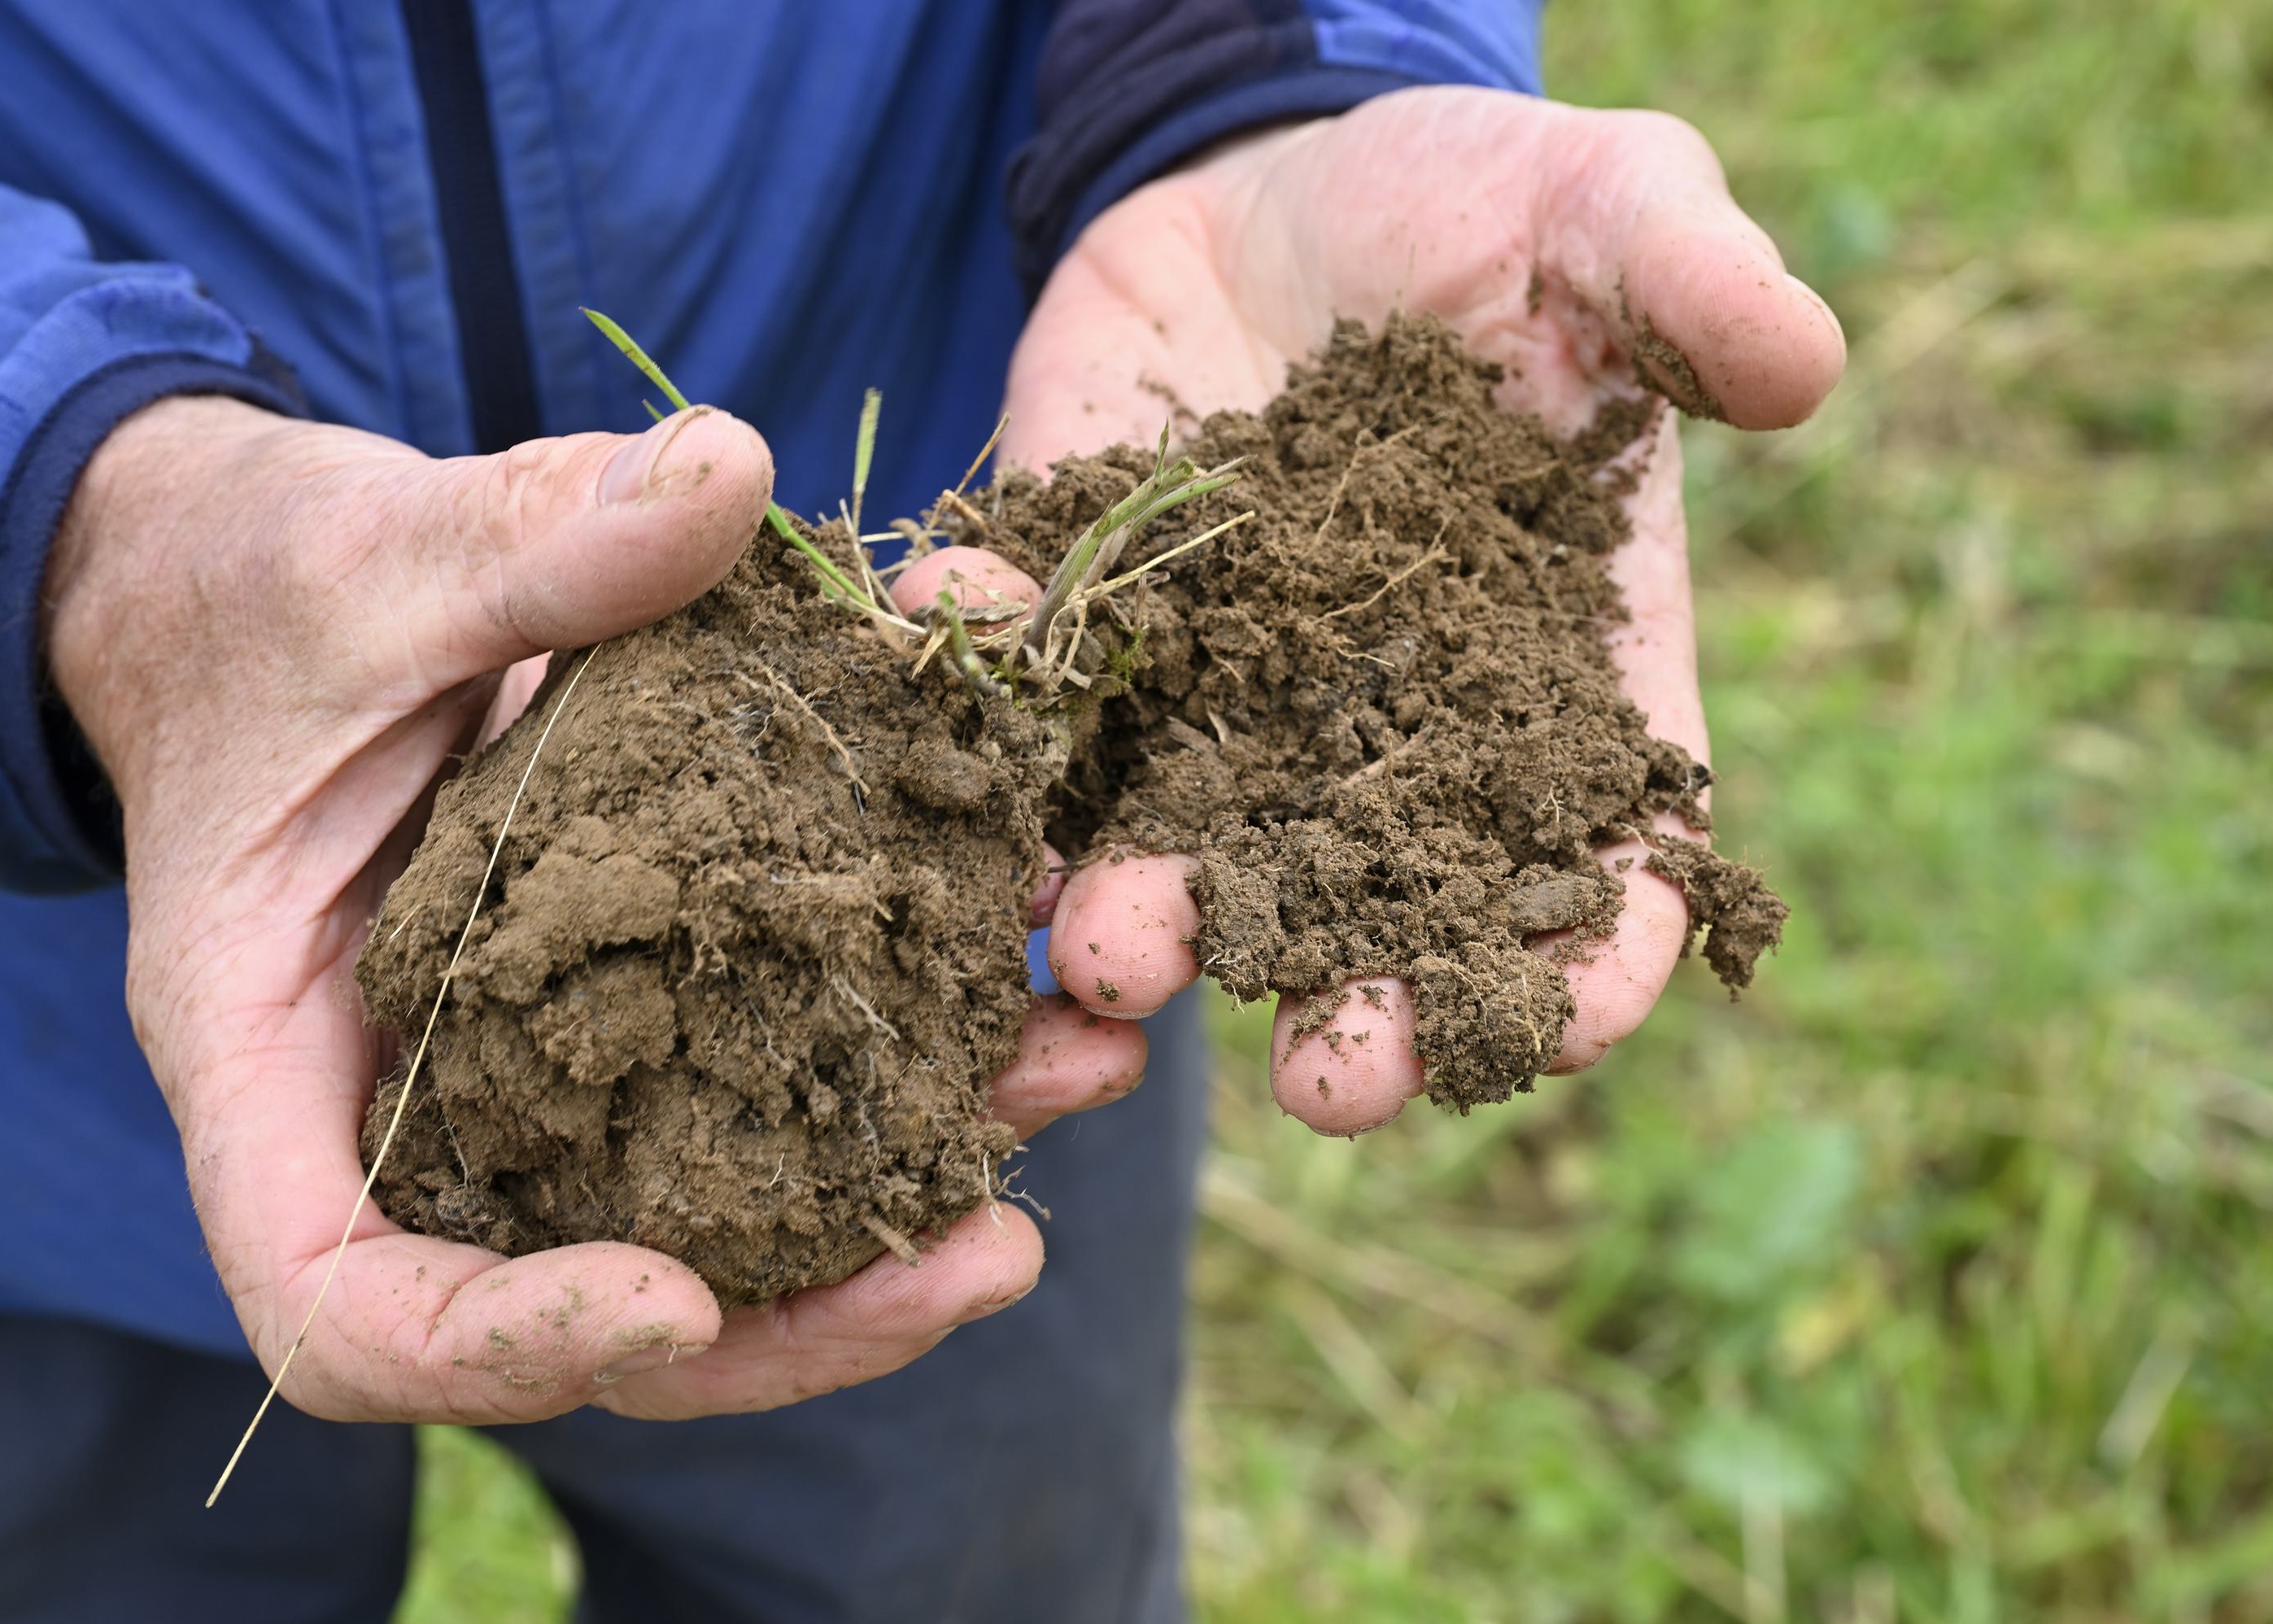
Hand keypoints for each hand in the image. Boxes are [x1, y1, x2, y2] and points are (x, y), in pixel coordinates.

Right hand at [47, 397, 1146, 1423]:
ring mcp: (537, 1077)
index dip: (506, 1344)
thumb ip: (525, 538)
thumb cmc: (261, 590)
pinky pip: (769, 1074)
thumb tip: (728, 469)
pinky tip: (1042, 965)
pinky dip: (906, 1043)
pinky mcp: (640, 1005)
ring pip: (715, 1213)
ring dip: (910, 1179)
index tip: (683, 1301)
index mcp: (271, 1062)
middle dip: (803, 1315)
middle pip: (586, 1309)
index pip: (346, 1305)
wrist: (270, 582)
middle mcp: (412, 1112)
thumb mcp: (367, 559)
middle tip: (995, 1253)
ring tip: (1083, 1073)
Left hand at [1002, 86, 1846, 1132]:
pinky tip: (970, 684)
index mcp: (1547, 682)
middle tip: (1331, 1084)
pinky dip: (993, 702)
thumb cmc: (1483, 210)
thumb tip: (1807, 368)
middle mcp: (1381, 733)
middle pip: (1383, 918)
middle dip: (1358, 1014)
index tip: (1559, 1032)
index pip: (1596, 867)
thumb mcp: (1608, 210)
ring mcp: (1224, 695)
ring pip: (1191, 852)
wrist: (1275, 170)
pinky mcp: (1094, 622)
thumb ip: (1693, 288)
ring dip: (1153, 919)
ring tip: (1117, 957)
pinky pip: (1035, 692)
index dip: (1591, 961)